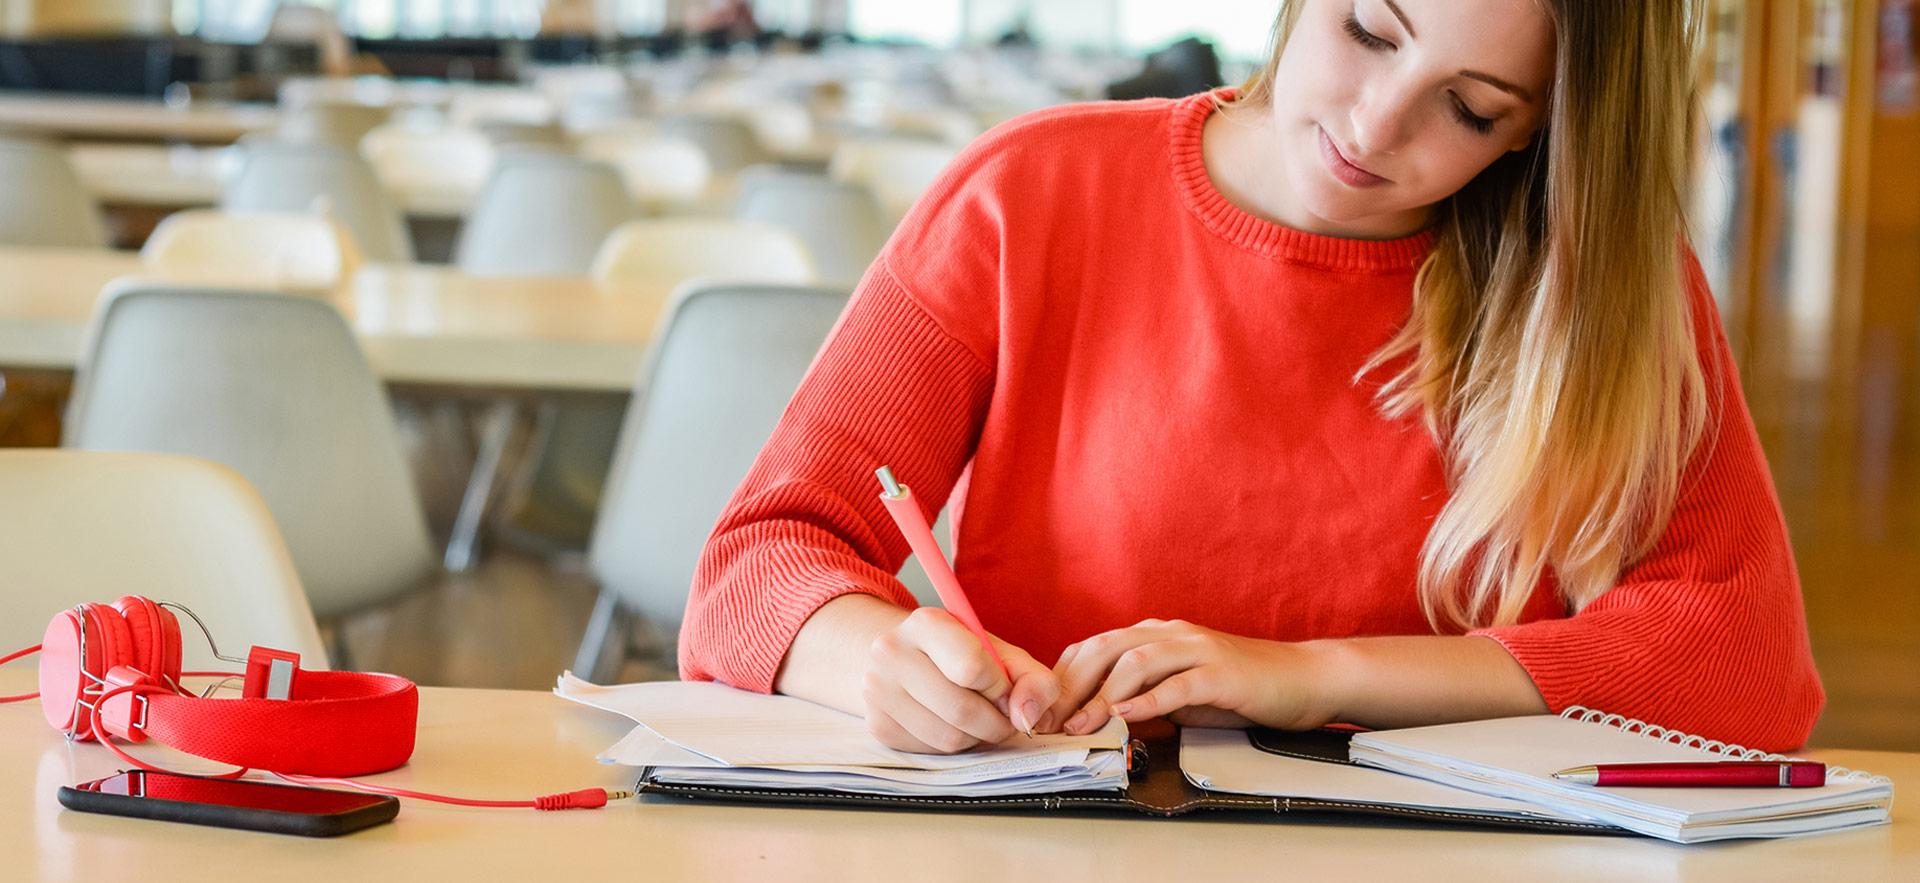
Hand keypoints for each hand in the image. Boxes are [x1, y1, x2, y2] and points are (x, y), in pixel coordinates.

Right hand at [862, 607, 1062, 753]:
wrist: (902, 657)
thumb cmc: (957, 654)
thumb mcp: (1000, 653)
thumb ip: (1033, 680)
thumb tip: (1028, 719)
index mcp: (926, 623)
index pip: (971, 667)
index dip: (999, 686)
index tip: (1003, 687)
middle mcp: (892, 652)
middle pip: (961, 710)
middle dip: (995, 723)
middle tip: (1001, 716)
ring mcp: (877, 690)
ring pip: (948, 738)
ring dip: (975, 738)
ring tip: (976, 718)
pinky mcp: (877, 724)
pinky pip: (931, 751)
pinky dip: (952, 745)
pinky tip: (951, 724)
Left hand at [1042, 619, 1331, 734]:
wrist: (1303, 678)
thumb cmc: (1239, 688)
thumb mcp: (1179, 691)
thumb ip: (1140, 696)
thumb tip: (1093, 716)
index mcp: (1154, 636)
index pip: (1093, 648)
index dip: (1060, 679)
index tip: (1039, 712)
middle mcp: (1170, 634)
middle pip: (1104, 649)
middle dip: (1069, 686)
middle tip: (1048, 722)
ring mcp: (1197, 649)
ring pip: (1135, 662)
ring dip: (1102, 696)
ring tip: (1081, 724)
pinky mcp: (1221, 673)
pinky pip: (1178, 684)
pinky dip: (1149, 700)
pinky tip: (1128, 717)